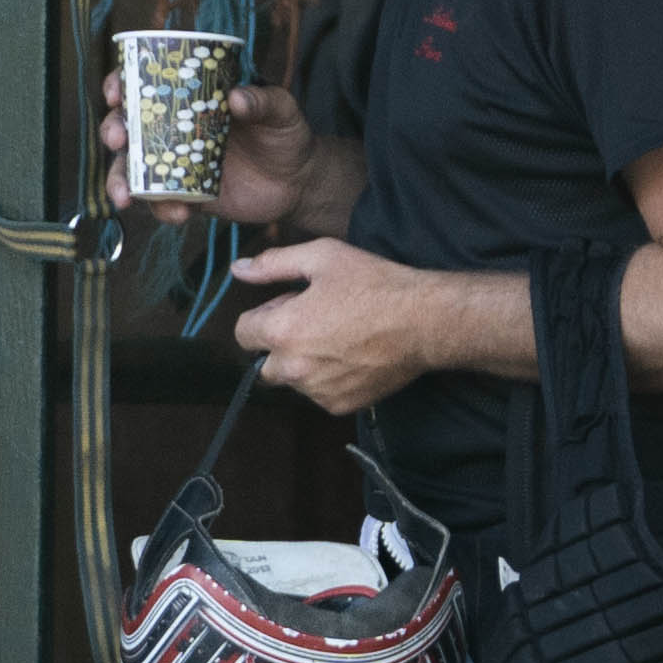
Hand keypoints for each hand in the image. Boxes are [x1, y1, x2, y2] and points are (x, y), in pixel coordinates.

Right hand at [101, 74, 319, 230]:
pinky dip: (162, 210)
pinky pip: (161, 203)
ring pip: (133, 170)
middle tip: (118, 140)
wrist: (299, 181)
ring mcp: (175, 163)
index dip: (120, 85)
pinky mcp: (186, 195)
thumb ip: (263, 101)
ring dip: (121, 181)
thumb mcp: (281, 110)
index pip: (144, 85)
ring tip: (126, 197)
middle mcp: (174, 129)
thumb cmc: (286, 134)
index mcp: (189, 98)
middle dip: (112, 131)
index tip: (115, 93)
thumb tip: (235, 96)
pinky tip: (178, 214)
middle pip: (127, 127)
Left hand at [226, 236, 451, 415]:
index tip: (290, 305)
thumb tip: (238, 269)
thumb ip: (273, 264)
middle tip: (313, 322)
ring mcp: (317, 391)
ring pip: (292, 380)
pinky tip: (351, 356)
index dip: (264, 315)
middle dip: (278, 345)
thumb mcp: (322, 257)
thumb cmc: (374, 285)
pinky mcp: (340, 405)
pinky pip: (318, 394)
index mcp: (282, 331)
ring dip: (303, 363)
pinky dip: (326, 379)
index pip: (243, 333)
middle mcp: (293, 368)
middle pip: (263, 364)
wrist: (424, 322)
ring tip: (337, 337)